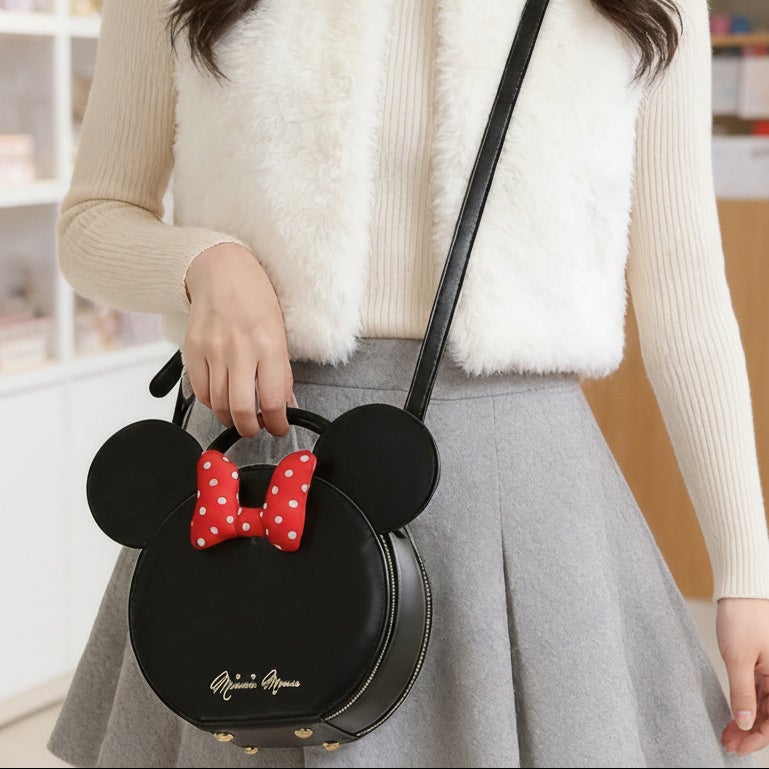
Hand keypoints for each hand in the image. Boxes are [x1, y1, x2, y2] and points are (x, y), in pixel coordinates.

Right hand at [183, 243, 293, 436]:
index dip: (277, 423)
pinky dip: (211, 402)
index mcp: (269, 345)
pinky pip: (200, 391)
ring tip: (240, 415)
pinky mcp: (192, 350)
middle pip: (241, 409)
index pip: (273, 400)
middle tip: (256, 428)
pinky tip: (221, 398)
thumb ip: (282, 373)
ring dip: (230, 417)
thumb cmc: (256, 297)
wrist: (221, 270)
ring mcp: (213, 350)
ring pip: (218, 404)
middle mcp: (240, 349)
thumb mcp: (280, 332)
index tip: (279, 427)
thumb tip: (286, 405)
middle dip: (251, 429)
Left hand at [717, 597, 768, 755]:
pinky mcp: (766, 663)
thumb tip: (746, 724)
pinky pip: (761, 691)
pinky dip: (748, 704)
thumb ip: (743, 693)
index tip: (737, 747)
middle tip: (728, 743)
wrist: (741, 590)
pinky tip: (734, 714)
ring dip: (748, 720)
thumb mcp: (738, 658)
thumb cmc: (742, 618)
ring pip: (766, 705)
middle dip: (751, 732)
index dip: (758, 738)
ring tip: (727, 733)